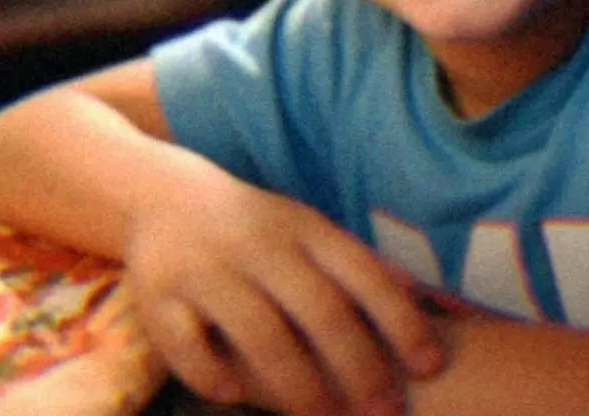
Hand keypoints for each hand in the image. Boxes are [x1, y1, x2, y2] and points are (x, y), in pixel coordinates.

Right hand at [122, 148, 442, 415]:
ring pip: (260, 333)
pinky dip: (211, 373)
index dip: (400, 320)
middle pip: (319, 309)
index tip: (430, 366)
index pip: (361, 272)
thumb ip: (358, 263)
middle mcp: (258, 243)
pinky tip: (235, 394)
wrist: (164, 195)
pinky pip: (186, 344)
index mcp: (301, 226)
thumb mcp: (307, 230)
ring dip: (298, 386)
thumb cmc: (255, 225)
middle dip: (359, 368)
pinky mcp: (158, 294)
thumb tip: (426, 297)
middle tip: (385, 415)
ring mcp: (207, 267)